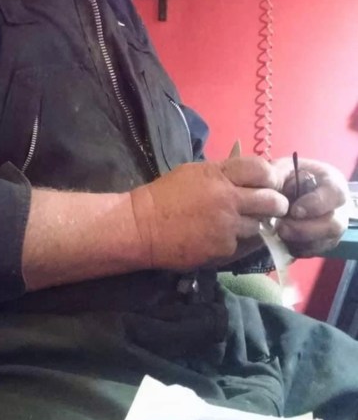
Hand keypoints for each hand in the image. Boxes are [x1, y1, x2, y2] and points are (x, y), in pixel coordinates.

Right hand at [129, 156, 289, 272]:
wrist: (143, 228)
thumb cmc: (166, 196)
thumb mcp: (194, 173)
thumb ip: (223, 172)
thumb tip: (249, 174)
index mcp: (219, 175)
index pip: (260, 170)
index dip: (271, 176)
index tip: (271, 183)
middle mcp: (227, 199)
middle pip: (271, 200)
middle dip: (277, 204)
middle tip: (275, 206)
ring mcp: (227, 226)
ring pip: (261, 226)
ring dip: (258, 225)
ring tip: (247, 223)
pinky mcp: (224, 249)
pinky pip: (245, 245)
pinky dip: (241, 242)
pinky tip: (228, 238)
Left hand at [273, 156, 349, 256]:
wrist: (282, 193)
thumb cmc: (287, 176)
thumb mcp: (282, 168)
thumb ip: (278, 176)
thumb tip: (270, 190)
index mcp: (332, 184)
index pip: (336, 194)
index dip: (317, 204)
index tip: (295, 210)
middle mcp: (338, 209)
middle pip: (333, 225)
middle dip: (305, 229)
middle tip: (282, 227)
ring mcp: (331, 229)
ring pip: (323, 243)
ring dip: (298, 241)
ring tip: (278, 232)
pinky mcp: (320, 244)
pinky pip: (312, 252)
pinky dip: (295, 248)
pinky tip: (281, 239)